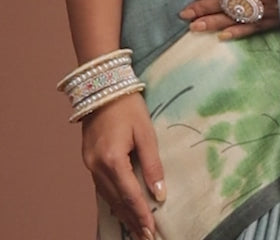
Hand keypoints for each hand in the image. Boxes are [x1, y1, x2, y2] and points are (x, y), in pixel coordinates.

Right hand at [81, 92, 164, 239]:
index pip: (130, 195)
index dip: (142, 214)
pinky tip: (120, 209)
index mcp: (112, 159)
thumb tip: (159, 193)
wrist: (102, 86)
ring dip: (122, 213)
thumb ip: (152, 164)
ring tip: (136, 228)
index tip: (151, 231)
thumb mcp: (145, 132)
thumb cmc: (127, 105)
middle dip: (132, 220)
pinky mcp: (88, 160)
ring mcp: (89, 164)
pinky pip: (101, 187)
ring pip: (107, 196)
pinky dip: (112, 200)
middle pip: (117, 200)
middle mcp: (97, 166)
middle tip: (146, 237)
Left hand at [179, 0, 278, 39]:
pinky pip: (255, 28)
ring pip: (237, 17)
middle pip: (227, 0)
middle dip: (204, 7)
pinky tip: (222, 36)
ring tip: (195, 27)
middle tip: (185, 13)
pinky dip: (238, 32)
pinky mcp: (279, 20)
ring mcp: (271, 8)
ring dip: (214, 22)